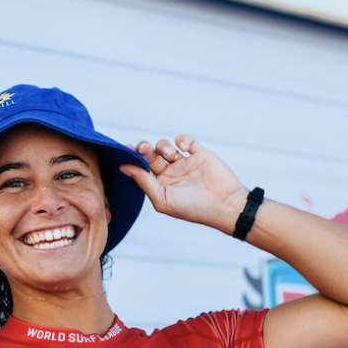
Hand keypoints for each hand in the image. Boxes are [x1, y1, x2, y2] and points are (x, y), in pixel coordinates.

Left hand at [119, 136, 247, 231]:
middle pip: (150, 155)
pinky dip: (181, 139)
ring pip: (165, 146)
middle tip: (145, 149)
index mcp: (160, 185)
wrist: (224, 205)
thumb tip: (123, 168)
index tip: (126, 150)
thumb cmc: (192, 208)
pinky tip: (182, 147)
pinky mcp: (199, 154)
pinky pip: (185, 140)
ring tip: (170, 154)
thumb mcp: (162, 199)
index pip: (141, 168)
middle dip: (145, 149)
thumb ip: (143, 182)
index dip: (133, 158)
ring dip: (163, 146)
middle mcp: (170, 174)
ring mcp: (185, 163)